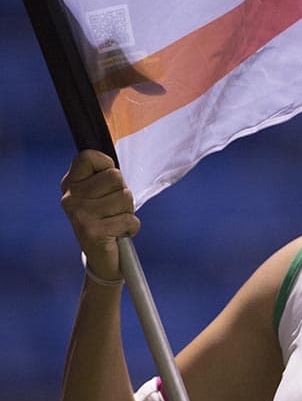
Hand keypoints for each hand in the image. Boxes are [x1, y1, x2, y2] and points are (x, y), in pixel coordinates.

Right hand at [61, 150, 139, 280]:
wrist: (103, 261)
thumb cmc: (108, 222)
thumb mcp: (102, 195)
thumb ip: (105, 175)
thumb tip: (120, 139)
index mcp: (70, 183)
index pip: (90, 156)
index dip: (108, 166)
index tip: (108, 185)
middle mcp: (70, 197)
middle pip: (114, 177)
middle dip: (124, 194)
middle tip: (115, 210)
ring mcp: (79, 214)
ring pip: (124, 197)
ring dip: (128, 211)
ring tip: (117, 222)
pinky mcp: (92, 232)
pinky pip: (128, 219)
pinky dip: (132, 227)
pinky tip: (120, 234)